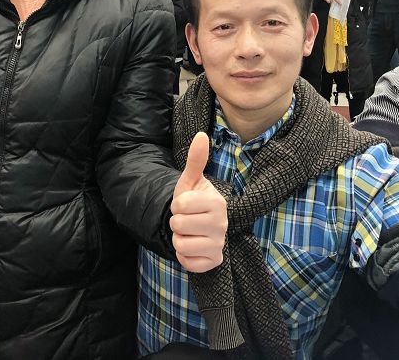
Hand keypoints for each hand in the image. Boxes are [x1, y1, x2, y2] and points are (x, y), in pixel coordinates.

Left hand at [170, 132, 226, 272]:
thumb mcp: (190, 181)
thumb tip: (201, 134)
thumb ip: (195, 159)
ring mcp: (220, 244)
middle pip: (178, 225)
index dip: (176, 205)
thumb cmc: (192, 201)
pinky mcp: (214, 261)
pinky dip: (184, 256)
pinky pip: (187, 262)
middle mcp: (222, 224)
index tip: (185, 205)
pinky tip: (193, 247)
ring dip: (179, 239)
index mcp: (217, 202)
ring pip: (181, 245)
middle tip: (187, 220)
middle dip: (176, 223)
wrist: (197, 225)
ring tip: (189, 233)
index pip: (179, 205)